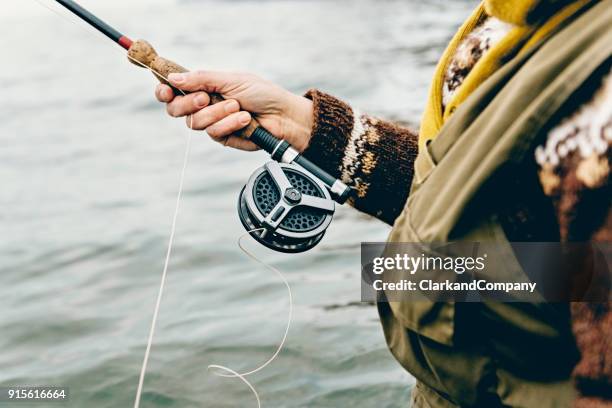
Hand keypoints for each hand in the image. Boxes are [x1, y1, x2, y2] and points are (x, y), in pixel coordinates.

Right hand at [155, 71, 313, 151]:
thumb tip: (173, 78)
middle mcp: (204, 105)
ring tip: (238, 107)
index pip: (173, 90)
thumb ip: (202, 79)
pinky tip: (245, 119)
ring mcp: (212, 122)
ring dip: (217, 113)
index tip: (165, 90)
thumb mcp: (231, 80)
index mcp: (203, 87)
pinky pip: (214, 132)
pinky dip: (230, 124)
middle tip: (206, 98)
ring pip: (195, 122)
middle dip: (189, 103)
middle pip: (176, 109)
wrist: (283, 115)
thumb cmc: (261, 94)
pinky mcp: (222, 137)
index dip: (164, 91)